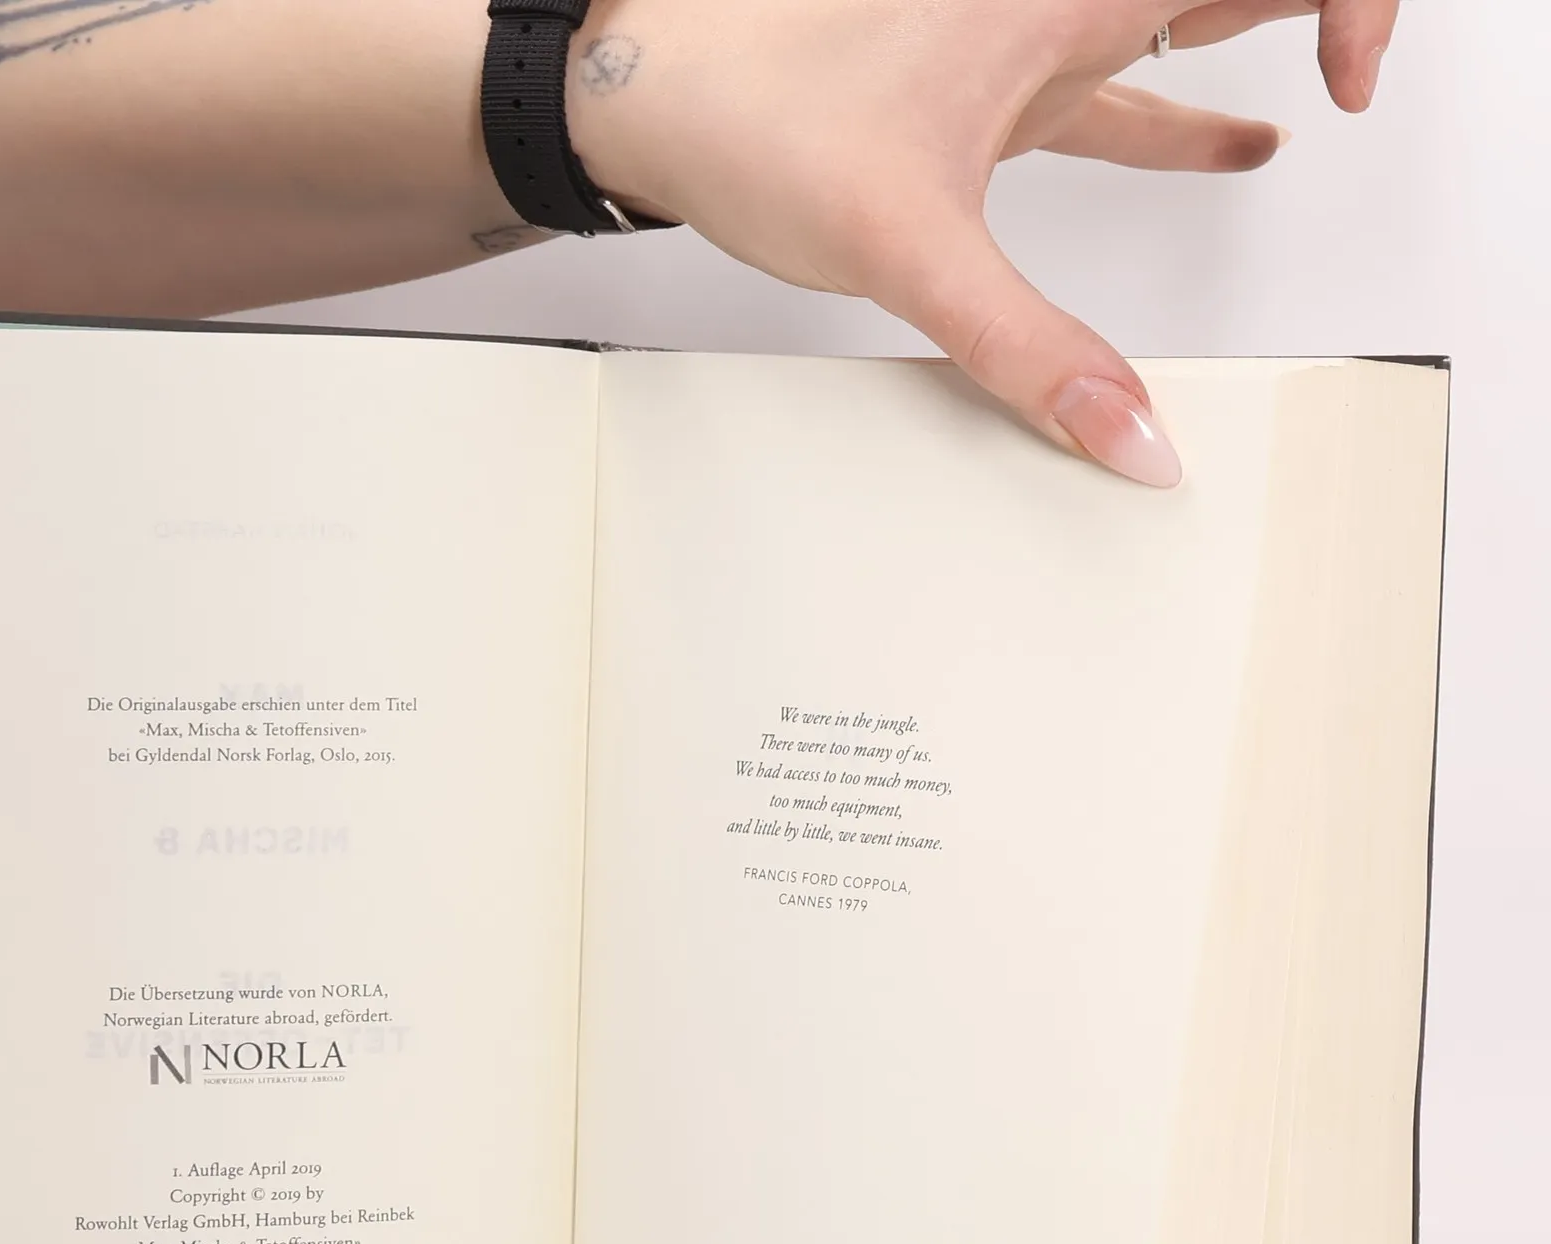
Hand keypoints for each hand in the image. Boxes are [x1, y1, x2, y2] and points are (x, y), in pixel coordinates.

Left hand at [569, 0, 1400, 484]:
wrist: (650, 93)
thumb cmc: (754, 117)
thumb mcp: (912, 252)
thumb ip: (1030, 353)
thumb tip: (1131, 435)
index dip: (1348, 0)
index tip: (1347, 90)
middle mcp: (1053, 0)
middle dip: (1313, 16)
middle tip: (1358, 76)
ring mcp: (1026, 33)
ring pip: (1174, 22)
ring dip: (1249, 53)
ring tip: (1325, 96)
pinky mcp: (987, 79)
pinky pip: (1113, 88)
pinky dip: (1173, 119)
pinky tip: (1220, 148)